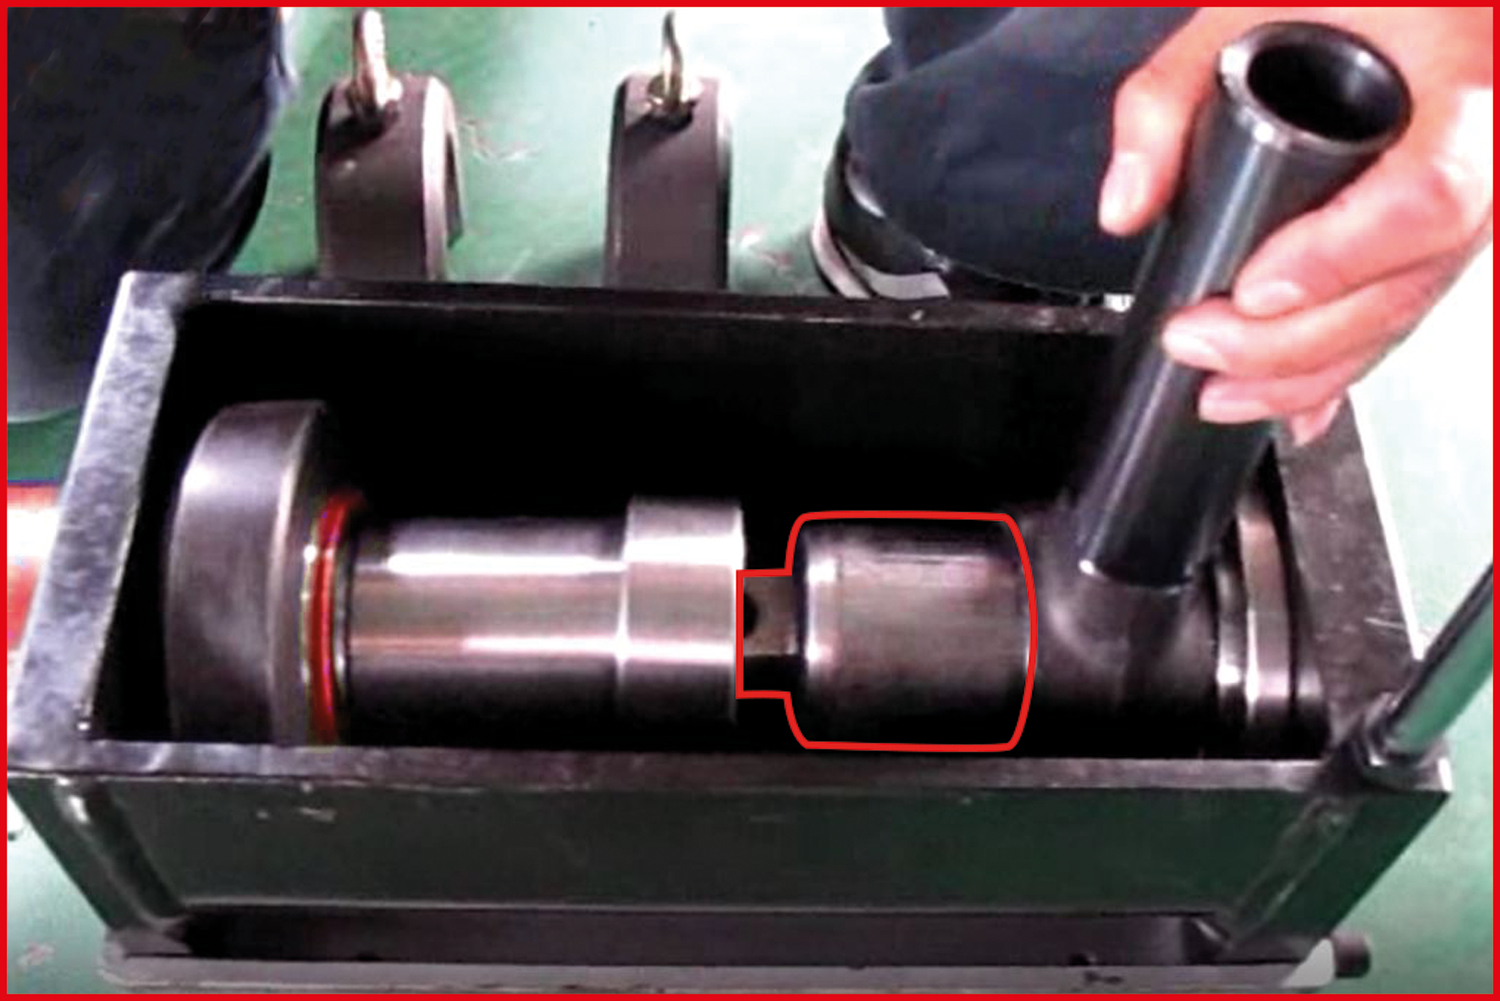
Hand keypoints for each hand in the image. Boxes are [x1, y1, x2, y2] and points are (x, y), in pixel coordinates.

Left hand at [1099, 7, 1492, 442]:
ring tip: (1220, 390)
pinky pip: (1401, 313)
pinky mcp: (1445, 234)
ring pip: (1403, 316)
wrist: (1417, 0)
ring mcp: (1474, 202)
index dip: (1340, 260)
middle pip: (1407, 285)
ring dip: (1306, 372)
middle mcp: (1484, 158)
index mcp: (1462, 91)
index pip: (1428, 199)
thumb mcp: (1245, 13)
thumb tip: (1126, 205)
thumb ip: (1165, 100)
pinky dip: (1340, 367)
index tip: (1255, 290)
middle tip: (1200, 347)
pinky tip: (1290, 405)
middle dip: (1293, 341)